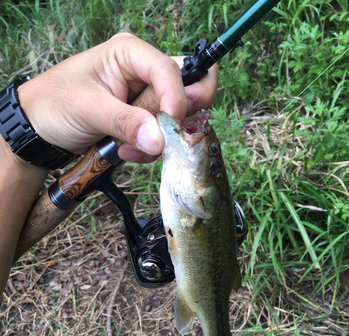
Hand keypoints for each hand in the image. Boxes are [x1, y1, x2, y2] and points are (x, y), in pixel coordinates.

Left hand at [17, 33, 217, 163]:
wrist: (41, 127)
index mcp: (130, 53)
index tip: (169, 129)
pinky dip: (149, 149)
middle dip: (176, 119)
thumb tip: (160, 140)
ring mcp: (146, 97)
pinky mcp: (144, 119)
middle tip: (160, 139)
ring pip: (177, 118)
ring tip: (126, 149)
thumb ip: (126, 122)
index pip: (170, 70)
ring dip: (159, 140)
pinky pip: (163, 135)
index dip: (177, 99)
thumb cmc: (56, 104)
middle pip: (188, 88)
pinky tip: (124, 151)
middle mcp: (144, 71)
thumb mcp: (88, 109)